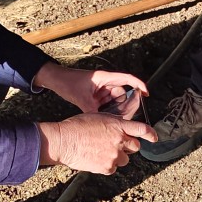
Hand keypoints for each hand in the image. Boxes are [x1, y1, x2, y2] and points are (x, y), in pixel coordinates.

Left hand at [32, 63, 147, 114]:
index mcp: (105, 78)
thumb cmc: (68, 82)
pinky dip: (106, 111)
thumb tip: (102, 123)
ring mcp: (101, 90)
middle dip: (123, 105)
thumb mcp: (81, 97)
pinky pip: (106, 104)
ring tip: (109, 119)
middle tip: (122, 117)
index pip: (127, 79)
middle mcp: (105, 83)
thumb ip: (93, 110)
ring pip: (114, 101)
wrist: (55, 80)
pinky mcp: (96, 96)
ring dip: (113, 110)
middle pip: (122, 94)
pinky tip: (102, 118)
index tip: (146, 94)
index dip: (139, 86)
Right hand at [38, 114, 157, 174]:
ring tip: (101, 151)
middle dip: (128, 146)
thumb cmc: (77, 127)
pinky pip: (113, 168)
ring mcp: (114, 155)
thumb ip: (115, 123)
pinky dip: (107, 165)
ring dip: (117, 156)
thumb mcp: (99, 117)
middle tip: (115, 144)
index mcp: (118, 125)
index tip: (154, 138)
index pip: (142, 129)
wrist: (64, 141)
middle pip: (135, 146)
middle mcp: (119, 140)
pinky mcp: (107, 167)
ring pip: (125, 159)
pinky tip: (95, 158)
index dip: (151, 134)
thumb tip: (123, 129)